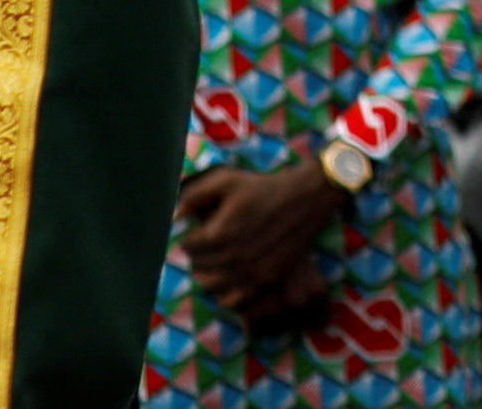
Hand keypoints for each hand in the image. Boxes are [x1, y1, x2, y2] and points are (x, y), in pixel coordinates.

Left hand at [172, 159, 347, 329]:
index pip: (187, 246)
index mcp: (218, 233)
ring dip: (209, 275)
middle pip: (198, 267)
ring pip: (212, 286)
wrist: (307, 197)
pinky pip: (234, 300)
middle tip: (208, 247)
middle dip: (199, 256)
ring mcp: (249, 271)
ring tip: (216, 264)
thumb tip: (173, 215)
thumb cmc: (265, 187)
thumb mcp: (228, 180)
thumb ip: (194, 195)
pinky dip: (226, 295)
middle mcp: (232, 256)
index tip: (199, 232)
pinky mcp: (266, 279)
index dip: (191, 238)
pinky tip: (230, 281)